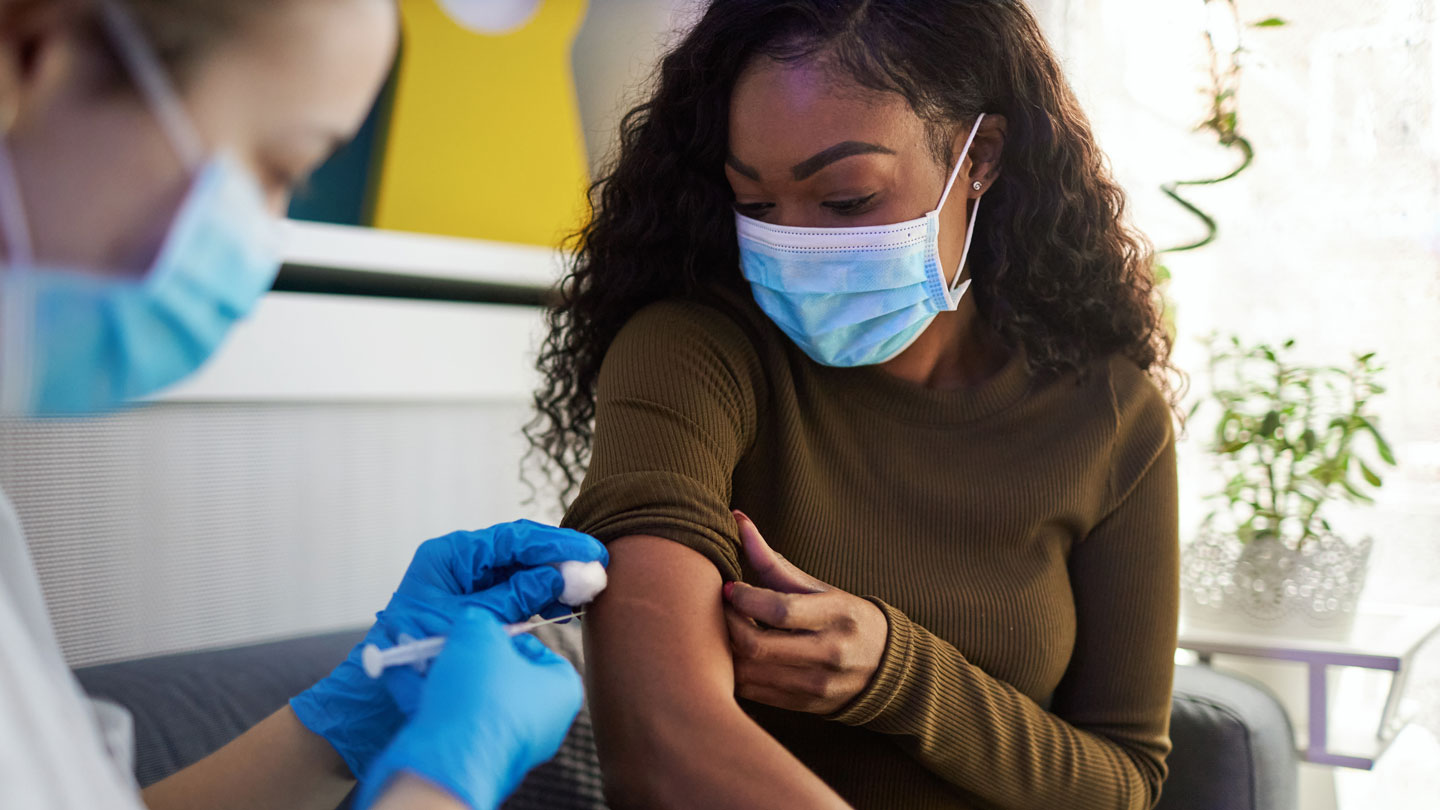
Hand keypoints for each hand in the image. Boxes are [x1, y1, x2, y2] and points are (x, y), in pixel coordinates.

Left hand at [290, 521, 605, 778]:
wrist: (381, 697)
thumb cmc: (413, 656)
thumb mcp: (471, 621)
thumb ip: (516, 597)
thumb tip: (563, 576)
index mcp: (450, 555)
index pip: (513, 538)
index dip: (556, 543)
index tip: (590, 551)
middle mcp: (460, 563)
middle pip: (521, 551)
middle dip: (560, 560)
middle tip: (597, 570)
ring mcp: (469, 584)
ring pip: (522, 571)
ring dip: (554, 580)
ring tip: (584, 593)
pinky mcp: (479, 605)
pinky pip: (516, 592)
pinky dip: (540, 598)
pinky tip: (562, 608)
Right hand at [356, 607, 583, 809]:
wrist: (446, 764)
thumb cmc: (479, 699)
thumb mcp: (480, 635)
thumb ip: (480, 620)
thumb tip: (473, 621)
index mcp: (561, 691)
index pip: (539, 651)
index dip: (505, 635)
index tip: (480, 630)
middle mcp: (540, 722)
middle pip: (500, 675)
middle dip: (466, 655)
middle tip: (445, 640)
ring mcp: (507, 744)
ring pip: (471, 698)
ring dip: (442, 673)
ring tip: (416, 652)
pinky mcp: (471, 758)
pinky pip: (450, 720)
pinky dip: (427, 697)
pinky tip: (401, 676)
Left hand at [723, 511, 888, 714]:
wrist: (884, 666)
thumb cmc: (842, 616)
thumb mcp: (817, 587)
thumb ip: (773, 561)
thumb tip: (737, 519)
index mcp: (837, 615)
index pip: (780, 610)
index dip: (745, 599)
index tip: (729, 588)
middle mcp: (830, 653)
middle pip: (758, 646)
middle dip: (729, 625)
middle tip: (720, 610)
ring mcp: (817, 685)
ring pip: (751, 673)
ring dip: (727, 650)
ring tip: (724, 631)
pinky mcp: (804, 706)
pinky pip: (755, 693)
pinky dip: (736, 672)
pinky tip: (735, 655)